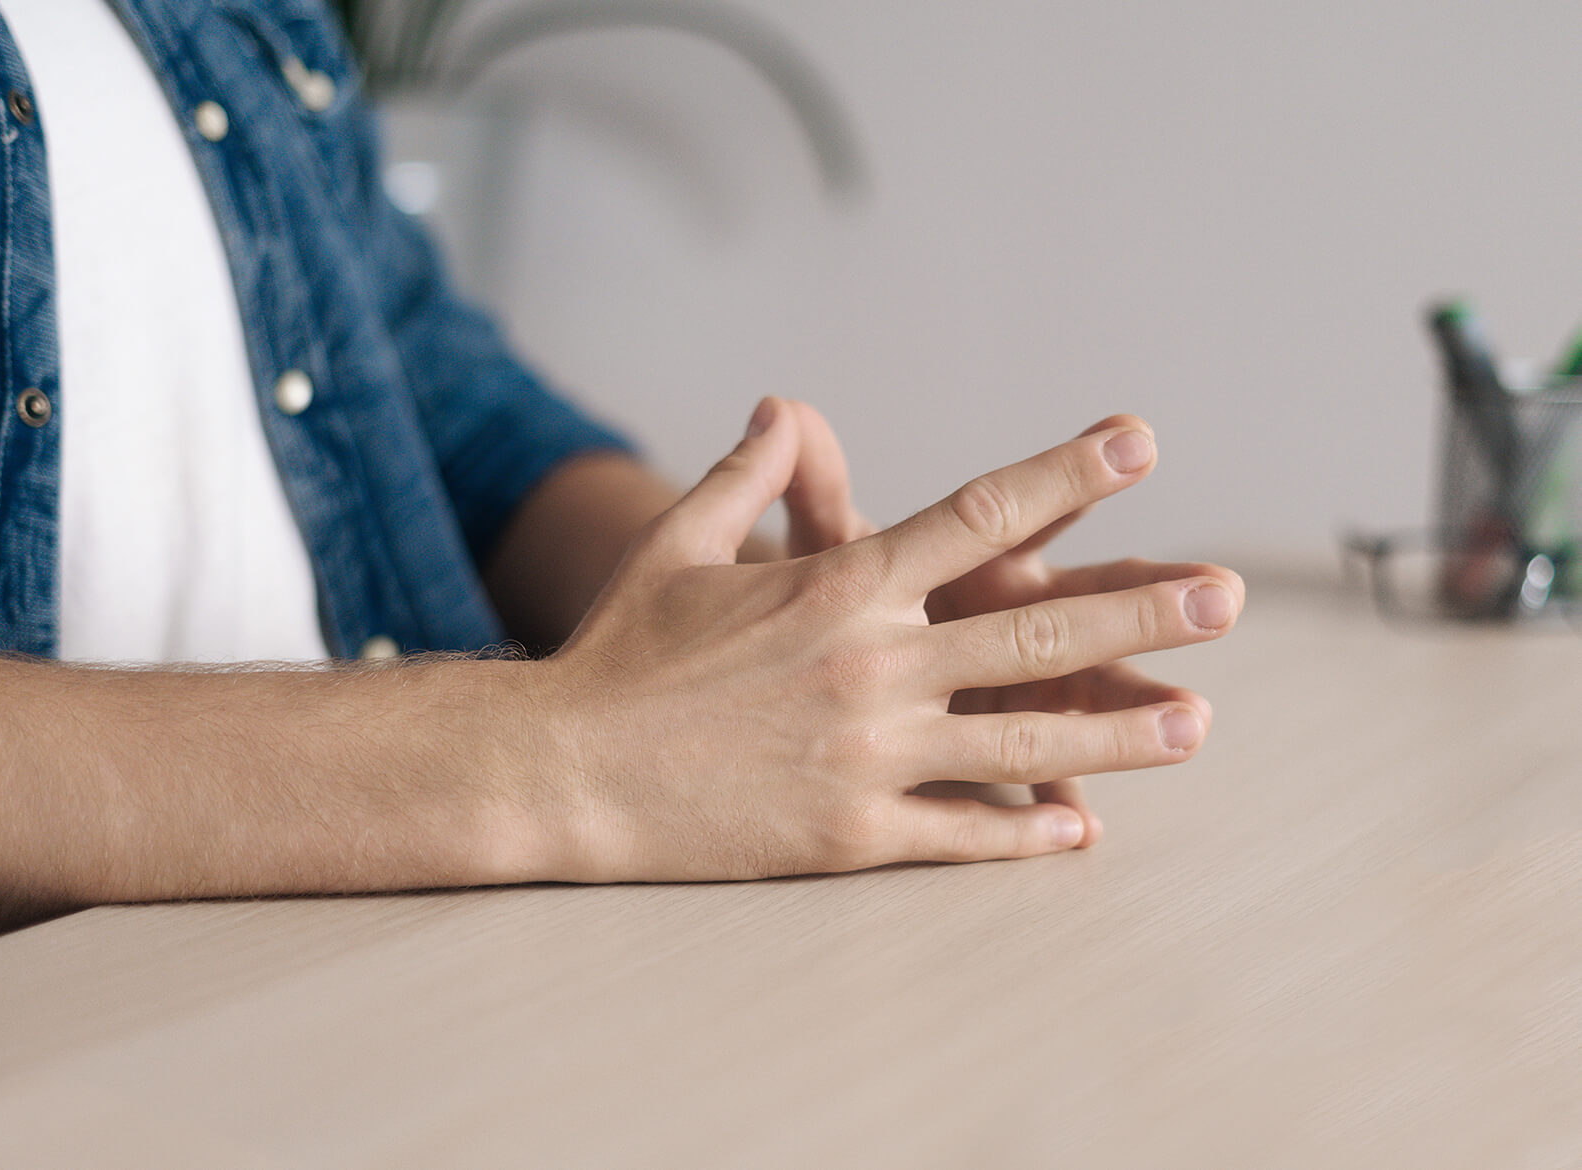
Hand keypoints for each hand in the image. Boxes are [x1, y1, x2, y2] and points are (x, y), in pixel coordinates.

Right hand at [529, 399, 1241, 880]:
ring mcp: (868, 757)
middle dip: (1142, 615)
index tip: (1139, 444)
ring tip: (1198, 725)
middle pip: (1036, 635)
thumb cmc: (618, 650)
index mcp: (839, 586)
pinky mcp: (850, 834)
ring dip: (1121, 735)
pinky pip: (963, 833)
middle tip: (1226, 599)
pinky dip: (1028, 832)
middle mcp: (872, 667)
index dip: (1068, 476)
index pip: (979, 516)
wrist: (564, 770)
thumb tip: (783, 406)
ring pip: (1024, 742)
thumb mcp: (678, 546)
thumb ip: (748, 475)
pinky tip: (1084, 832)